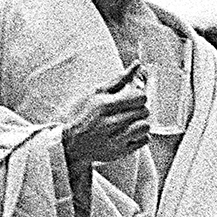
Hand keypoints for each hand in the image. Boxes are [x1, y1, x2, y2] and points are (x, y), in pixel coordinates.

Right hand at [61, 62, 149, 186]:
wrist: (71, 142)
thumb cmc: (84, 114)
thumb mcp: (97, 92)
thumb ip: (120, 79)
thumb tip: (138, 64)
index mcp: (105, 105)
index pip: (140, 98)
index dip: (139, 97)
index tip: (131, 99)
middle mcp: (111, 123)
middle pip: (144, 111)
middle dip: (139, 109)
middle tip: (127, 111)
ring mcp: (116, 140)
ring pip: (145, 127)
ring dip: (140, 123)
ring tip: (128, 122)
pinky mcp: (121, 152)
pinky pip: (143, 141)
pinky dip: (139, 136)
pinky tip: (127, 133)